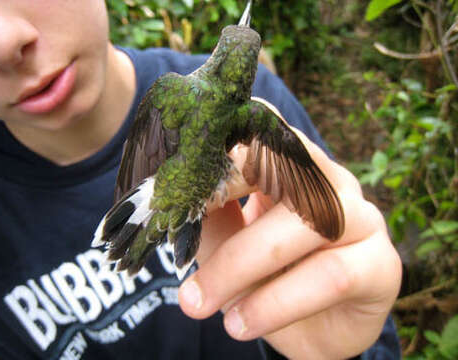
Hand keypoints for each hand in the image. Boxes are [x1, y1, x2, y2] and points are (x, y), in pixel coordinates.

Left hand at [178, 127, 401, 358]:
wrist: (315, 330)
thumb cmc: (267, 277)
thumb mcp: (228, 245)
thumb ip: (207, 220)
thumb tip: (172, 200)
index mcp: (295, 168)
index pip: (265, 131)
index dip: (223, 148)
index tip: (177, 184)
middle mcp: (332, 183)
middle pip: (285, 169)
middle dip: (223, 204)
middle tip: (178, 254)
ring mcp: (363, 218)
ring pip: (306, 224)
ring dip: (241, 266)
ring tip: (197, 304)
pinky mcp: (382, 265)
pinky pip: (331, 276)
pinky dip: (277, 302)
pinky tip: (243, 323)